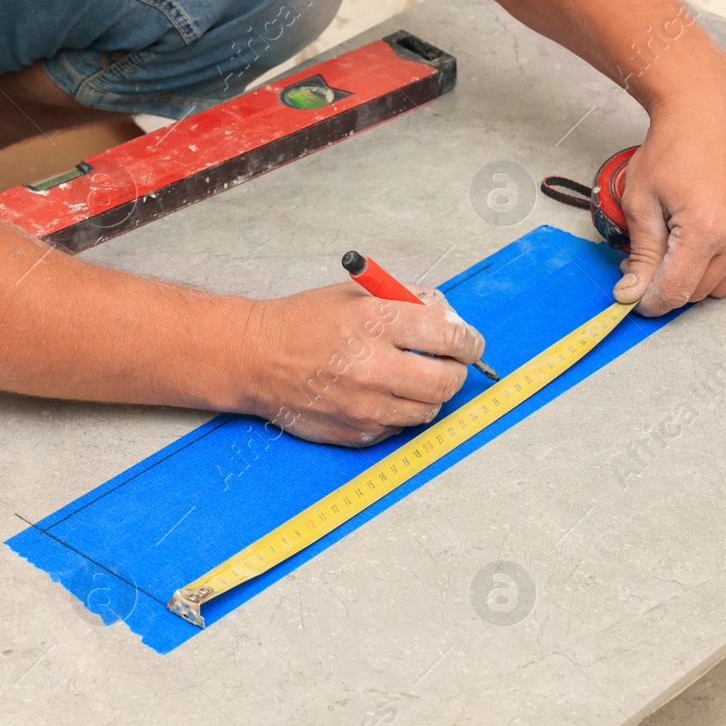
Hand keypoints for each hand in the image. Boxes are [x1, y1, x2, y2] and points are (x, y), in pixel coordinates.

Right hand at [242, 283, 484, 446]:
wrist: (257, 358)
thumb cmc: (306, 322)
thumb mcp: (358, 294)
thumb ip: (408, 300)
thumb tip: (450, 318)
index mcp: (376, 322)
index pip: (450, 336)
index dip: (469, 341)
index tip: (469, 342)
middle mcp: (372, 366)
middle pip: (448, 381)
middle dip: (456, 371)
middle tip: (448, 364)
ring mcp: (364, 405)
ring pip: (427, 410)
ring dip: (428, 395)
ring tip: (410, 379)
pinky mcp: (355, 432)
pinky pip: (398, 428)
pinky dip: (399, 413)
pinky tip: (380, 395)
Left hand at [613, 93, 725, 315]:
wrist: (705, 111)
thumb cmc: (669, 149)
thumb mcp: (641, 204)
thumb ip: (641, 255)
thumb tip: (631, 294)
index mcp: (706, 230)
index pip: (676, 291)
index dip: (649, 302)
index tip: (632, 298)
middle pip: (699, 293)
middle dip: (668, 286)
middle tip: (644, 262)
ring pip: (722, 284)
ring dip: (694, 276)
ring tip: (672, 245)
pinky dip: (718, 260)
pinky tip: (700, 232)